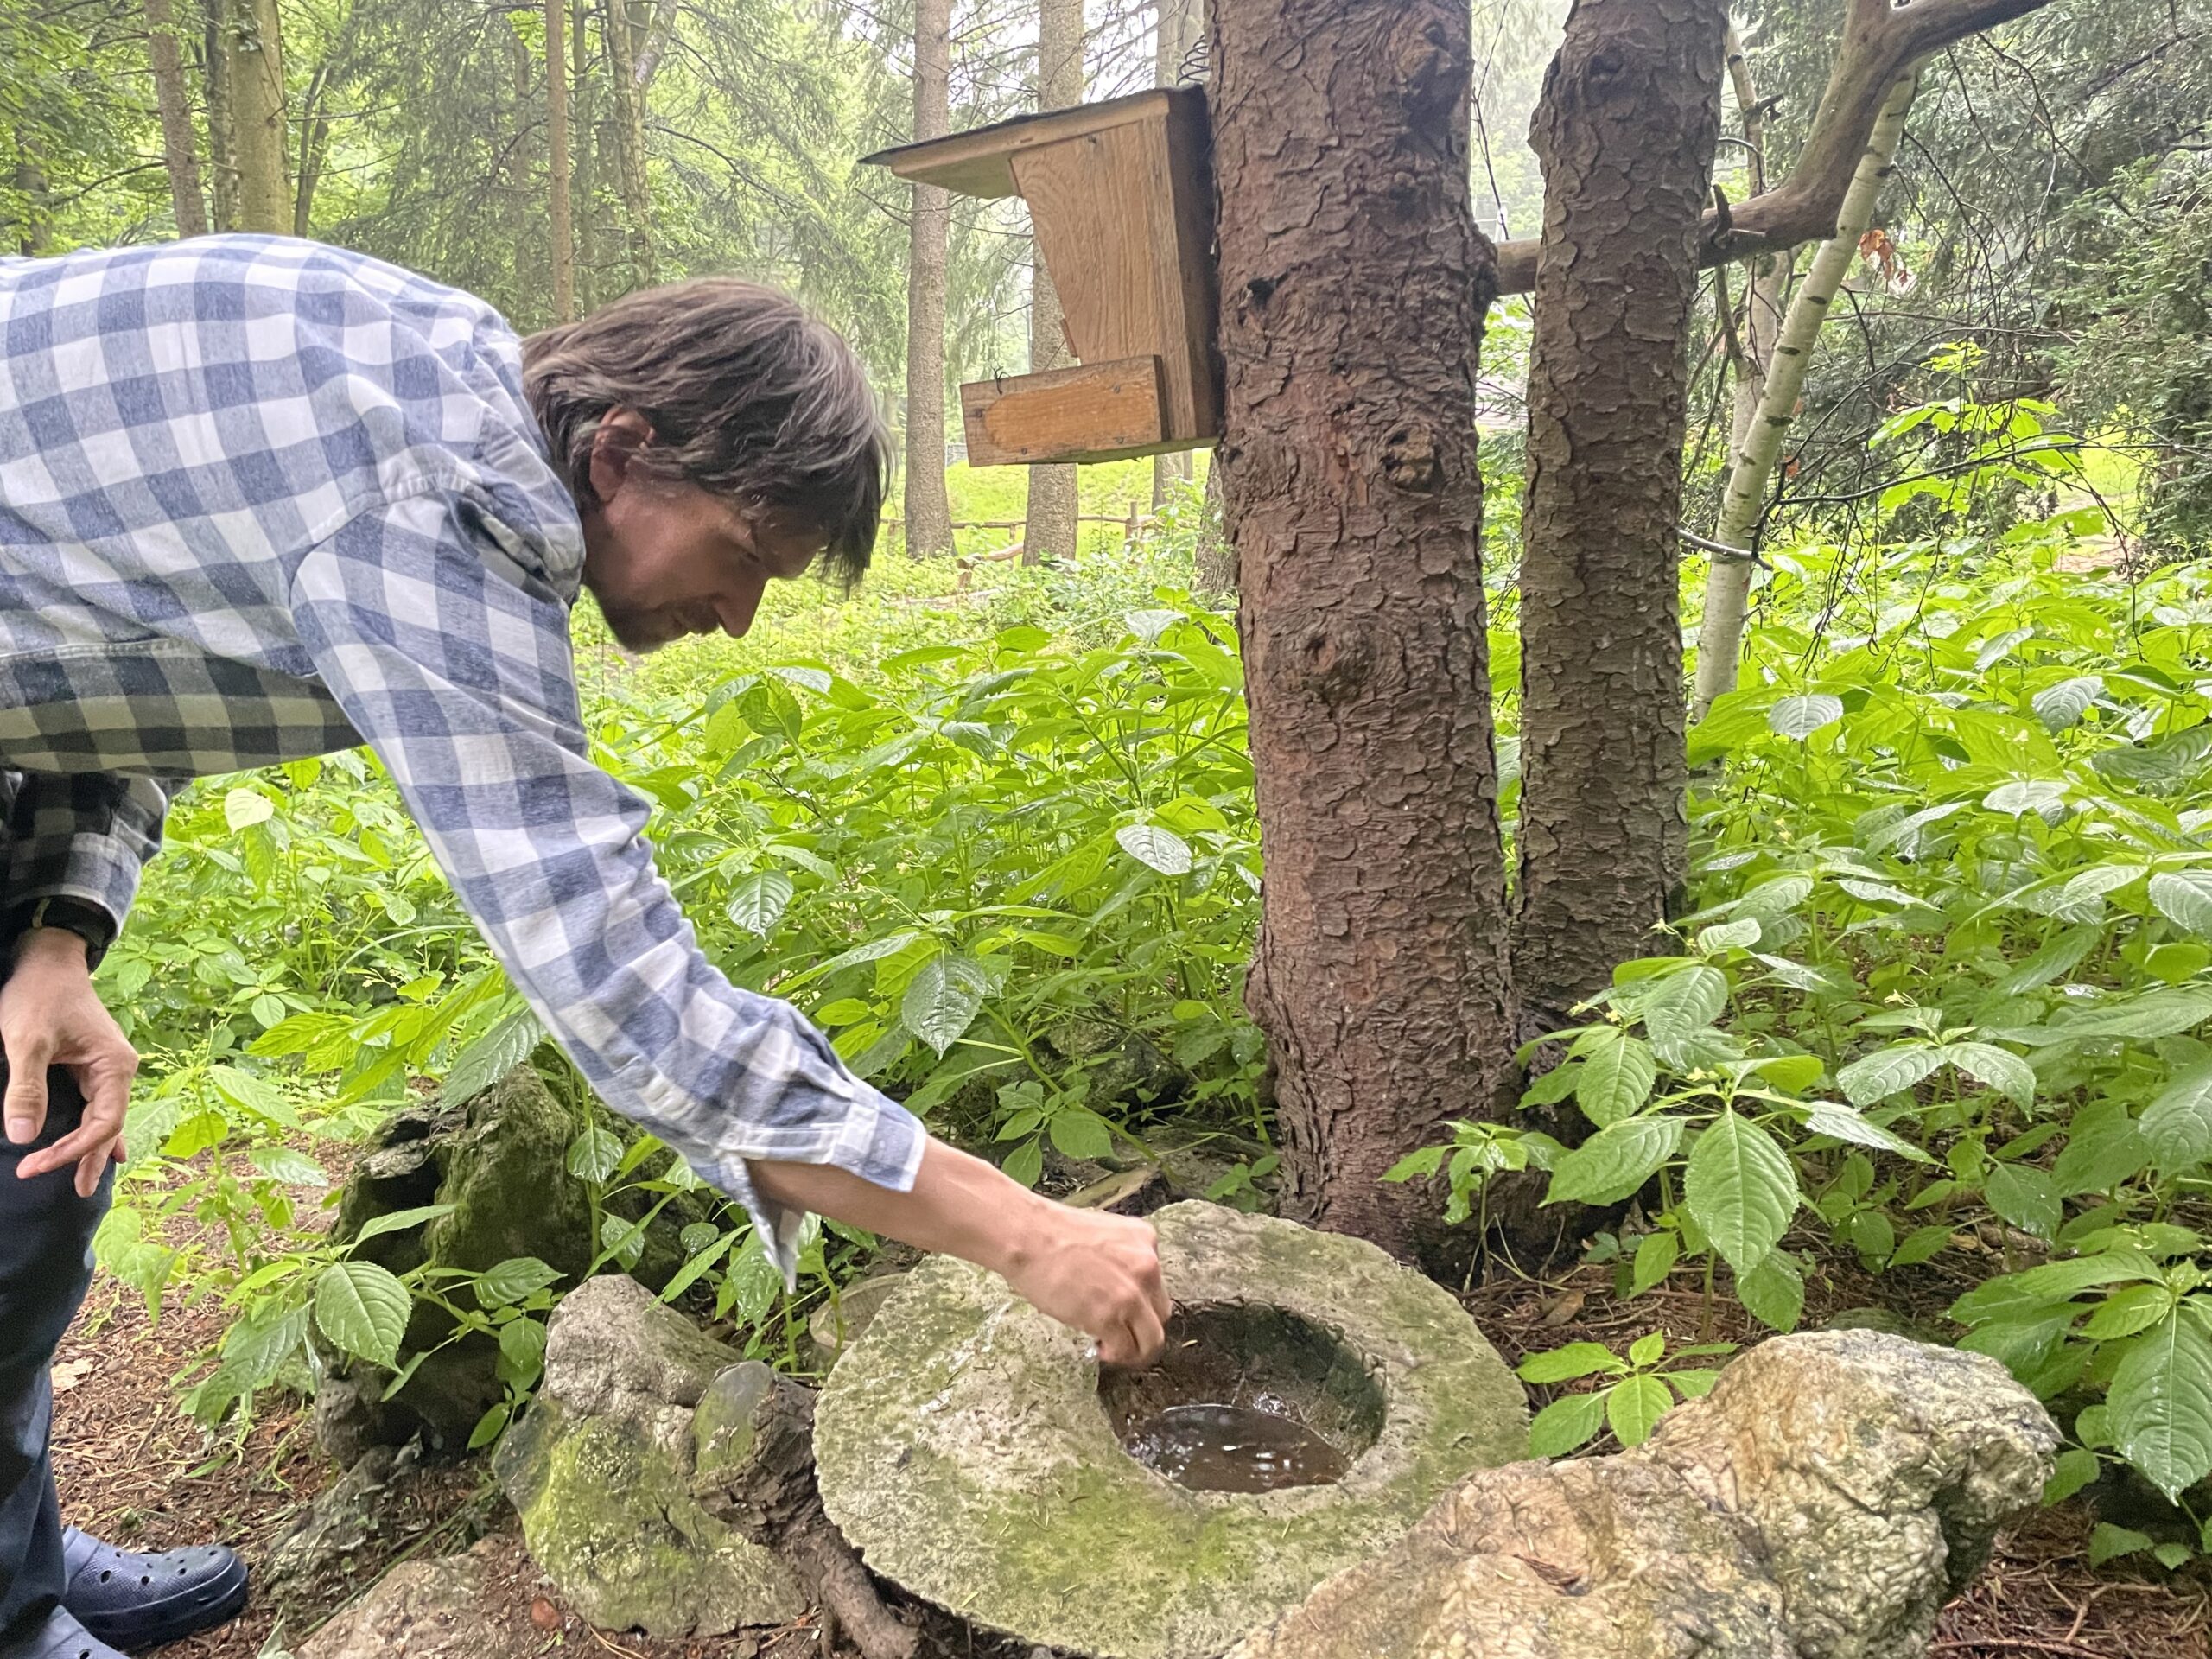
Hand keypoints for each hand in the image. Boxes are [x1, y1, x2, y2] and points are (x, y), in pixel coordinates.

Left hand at [2, 927, 135, 1195]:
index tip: (31, 1166)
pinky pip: (96, 1106)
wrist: (46, 961)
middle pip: (108, 1126)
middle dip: (86, 1158)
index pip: (101, 1123)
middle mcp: (118, 1070)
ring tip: (83, 1181)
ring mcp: (106, 1068)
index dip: (69, 1150)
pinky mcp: (90, 1065)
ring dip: (90, 1149)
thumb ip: (26, 1088)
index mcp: (114, 1066)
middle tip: (73, 1193)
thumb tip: (23, 1137)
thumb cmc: (38, 996)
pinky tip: (101, 1149)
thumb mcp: (26, 1041)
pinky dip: (93, 1129)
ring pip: (103, 1118)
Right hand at [743, 1139, 1171, 1366]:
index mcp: (1145, 1239)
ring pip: (1152, 1337)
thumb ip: (1117, 1258)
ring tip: (1109, 1351)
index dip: (1140, 1304)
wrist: (1023, 1234)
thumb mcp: (1097, 1235)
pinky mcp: (1115, 1314)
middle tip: (1114, 1336)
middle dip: (1140, 1327)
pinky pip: (1128, 1348)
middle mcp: (1148, 1263)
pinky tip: (1097, 1350)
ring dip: (1132, 1349)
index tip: (1121, 1314)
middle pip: (1160, 1311)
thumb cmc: (1047, 1233)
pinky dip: (1115, 1355)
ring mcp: (1133, 1290)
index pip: (1157, 1283)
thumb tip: (1117, 1288)